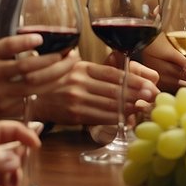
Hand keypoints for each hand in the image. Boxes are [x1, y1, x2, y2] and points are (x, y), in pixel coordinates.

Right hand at [0, 35, 77, 118]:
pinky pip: (31, 101)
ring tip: (69, 66)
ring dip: (56, 76)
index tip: (41, 38)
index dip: (24, 42)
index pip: (7, 46)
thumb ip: (11, 46)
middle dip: (53, 61)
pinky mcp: (3, 110)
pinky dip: (47, 91)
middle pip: (26, 68)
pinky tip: (60, 83)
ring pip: (33, 86)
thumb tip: (42, 38)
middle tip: (70, 54)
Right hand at [29, 58, 158, 124]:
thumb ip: (95, 69)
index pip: (114, 74)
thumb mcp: (73, 67)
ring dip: (130, 107)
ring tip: (145, 107)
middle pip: (115, 89)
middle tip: (154, 97)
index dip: (134, 80)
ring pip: (110, 104)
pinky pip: (100, 117)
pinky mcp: (74, 115)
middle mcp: (79, 82)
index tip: (150, 85)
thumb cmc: (56, 81)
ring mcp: (76, 99)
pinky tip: (127, 118)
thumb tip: (125, 67)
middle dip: (137, 94)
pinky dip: (116, 118)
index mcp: (82, 67)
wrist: (31, 98)